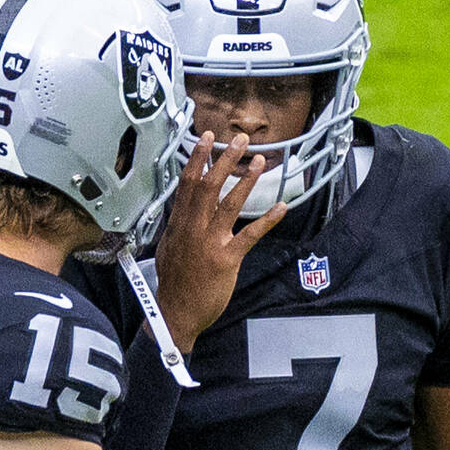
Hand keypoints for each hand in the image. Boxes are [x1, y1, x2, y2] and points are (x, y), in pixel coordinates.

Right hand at [153, 131, 285, 350]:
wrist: (176, 312)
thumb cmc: (174, 282)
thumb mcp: (169, 248)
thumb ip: (178, 227)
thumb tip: (183, 210)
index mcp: (179, 224)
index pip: (188, 184)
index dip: (198, 158)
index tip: (206, 138)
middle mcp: (193, 228)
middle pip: (209, 186)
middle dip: (225, 159)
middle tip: (240, 140)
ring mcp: (210, 243)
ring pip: (229, 204)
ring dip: (246, 180)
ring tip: (259, 161)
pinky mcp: (226, 259)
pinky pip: (249, 235)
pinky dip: (267, 220)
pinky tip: (281, 207)